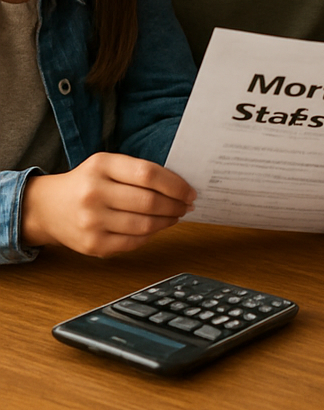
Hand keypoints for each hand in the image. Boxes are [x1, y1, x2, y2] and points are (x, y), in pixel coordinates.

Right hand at [20, 152, 195, 257]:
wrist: (47, 207)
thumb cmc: (88, 182)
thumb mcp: (108, 165)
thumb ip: (139, 171)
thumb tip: (180, 187)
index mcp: (102, 166)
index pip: (149, 174)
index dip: (176, 184)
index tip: (190, 191)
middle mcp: (94, 193)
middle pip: (149, 202)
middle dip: (176, 205)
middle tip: (187, 205)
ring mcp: (91, 221)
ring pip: (144, 225)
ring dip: (168, 221)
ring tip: (176, 215)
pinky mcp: (92, 245)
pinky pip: (133, 242)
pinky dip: (151, 235)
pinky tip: (157, 228)